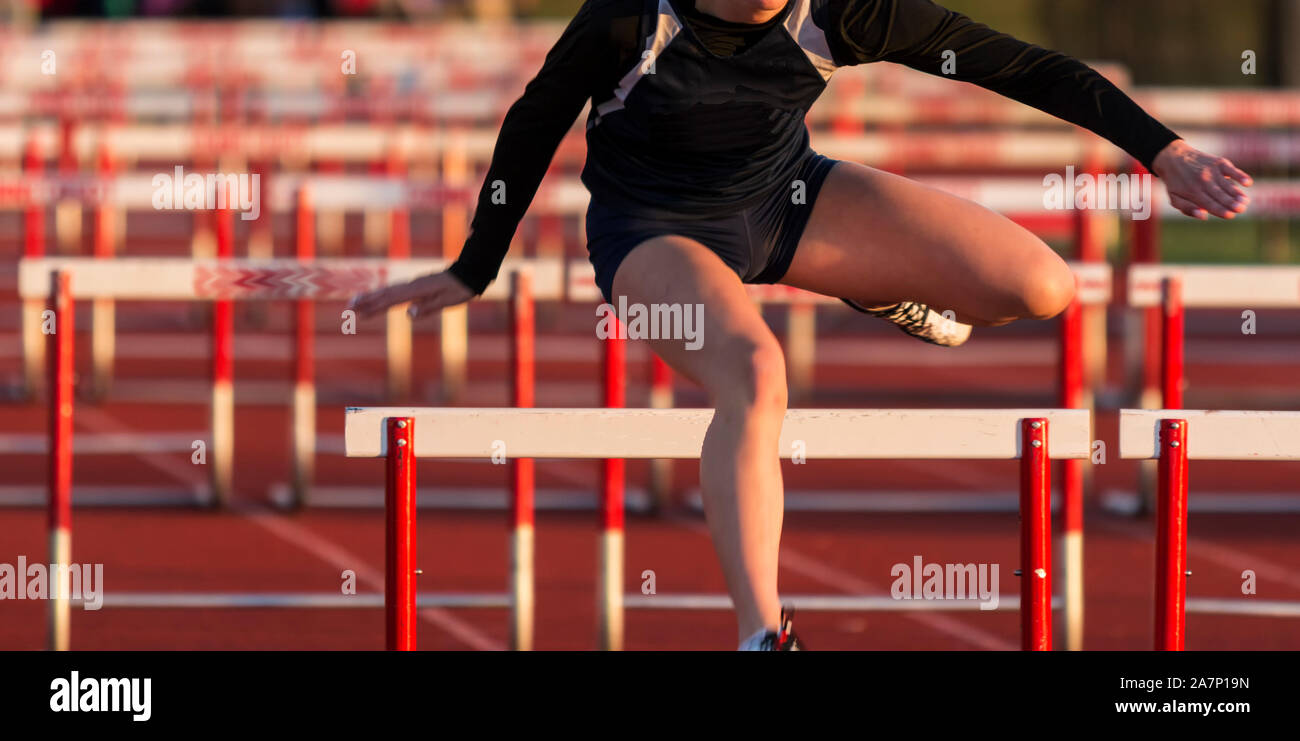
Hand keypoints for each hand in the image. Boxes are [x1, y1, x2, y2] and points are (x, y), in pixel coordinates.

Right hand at [347, 271, 475, 318]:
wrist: (469, 274)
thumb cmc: (459, 290)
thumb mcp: (446, 302)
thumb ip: (427, 308)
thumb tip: (407, 314)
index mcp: (417, 290)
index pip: (391, 300)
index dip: (374, 307)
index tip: (359, 313)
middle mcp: (412, 285)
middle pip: (384, 294)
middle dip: (366, 301)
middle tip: (348, 308)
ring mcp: (413, 284)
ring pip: (388, 291)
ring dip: (372, 297)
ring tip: (356, 303)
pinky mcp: (416, 286)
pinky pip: (396, 291)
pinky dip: (383, 295)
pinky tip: (378, 299)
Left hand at [1151, 139, 1252, 219]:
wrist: (1173, 157)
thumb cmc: (1175, 182)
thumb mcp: (1174, 198)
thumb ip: (1187, 208)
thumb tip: (1204, 216)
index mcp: (1192, 192)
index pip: (1209, 203)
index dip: (1220, 210)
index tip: (1231, 216)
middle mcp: (1203, 181)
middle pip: (1220, 195)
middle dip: (1231, 203)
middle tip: (1242, 209)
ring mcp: (1211, 171)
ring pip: (1227, 184)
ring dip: (1237, 193)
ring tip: (1246, 201)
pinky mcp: (1218, 162)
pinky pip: (1231, 169)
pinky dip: (1239, 175)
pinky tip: (1248, 183)